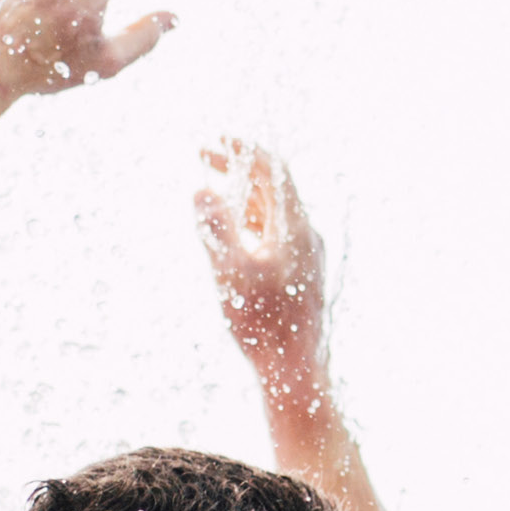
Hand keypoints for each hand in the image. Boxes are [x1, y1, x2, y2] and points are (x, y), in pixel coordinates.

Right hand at [194, 139, 333, 387]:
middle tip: (205, 157)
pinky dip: (253, 218)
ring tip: (215, 189)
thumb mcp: (230, 273)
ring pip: (276, 210)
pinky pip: (278, 232)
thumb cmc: (263, 325)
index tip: (216, 141)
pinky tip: (233, 230)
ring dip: (245, 194)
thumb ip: (216, 228)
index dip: (244, 150)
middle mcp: (307, 236)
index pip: (273, 170)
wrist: (295, 370)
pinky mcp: (303, 274)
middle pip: (274, 187)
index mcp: (294, 227)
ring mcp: (308, 255)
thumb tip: (201, 190)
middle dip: (240, 168)